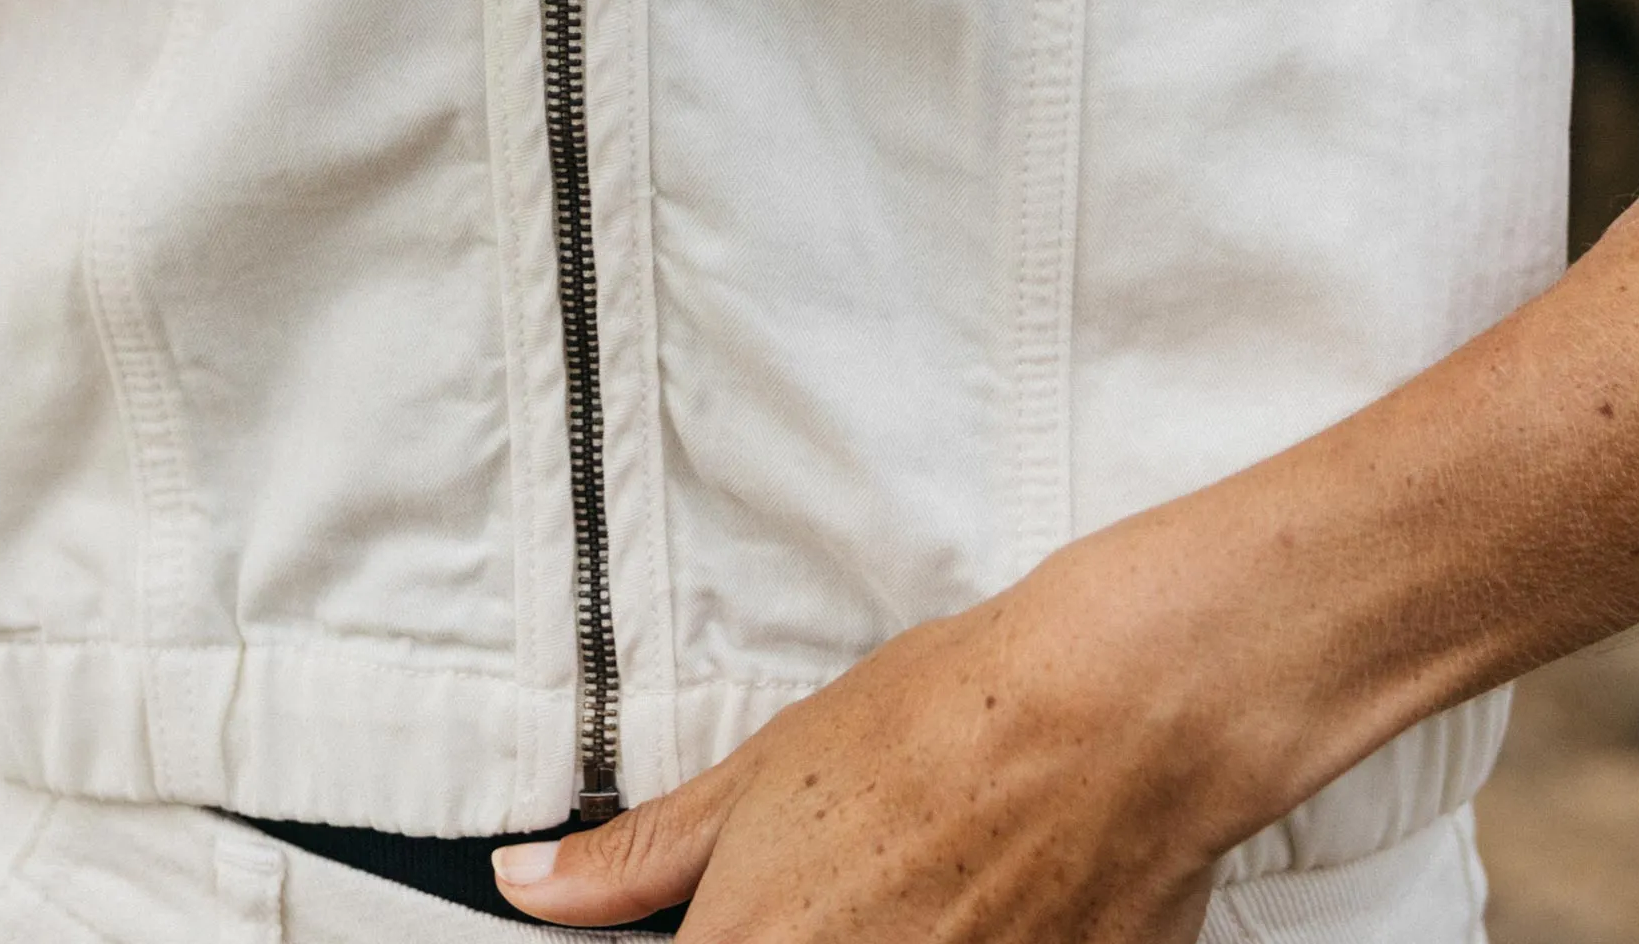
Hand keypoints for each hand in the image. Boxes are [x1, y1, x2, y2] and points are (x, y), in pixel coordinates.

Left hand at [492, 535, 1249, 942]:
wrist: (1109, 716)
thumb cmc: (944, 722)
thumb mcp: (764, 771)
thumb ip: (637, 858)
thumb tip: (529, 886)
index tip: (737, 921)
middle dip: (796, 936)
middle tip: (853, 889)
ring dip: (885, 941)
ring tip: (919, 893)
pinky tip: (973, 910)